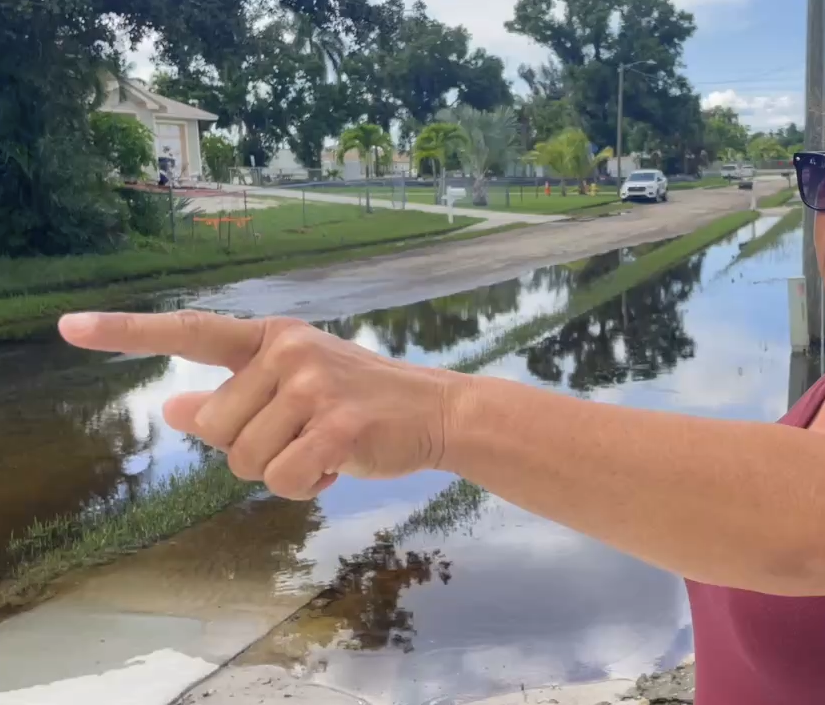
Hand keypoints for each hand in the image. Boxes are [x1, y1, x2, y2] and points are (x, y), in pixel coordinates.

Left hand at [59, 310, 461, 499]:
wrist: (435, 412)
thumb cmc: (359, 402)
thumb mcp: (295, 388)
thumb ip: (234, 395)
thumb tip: (173, 408)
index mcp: (271, 337)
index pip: (191, 331)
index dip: (128, 332)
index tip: (68, 328)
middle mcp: (288, 351)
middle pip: (214, 426)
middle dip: (248, 448)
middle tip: (300, 437)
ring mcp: (313, 385)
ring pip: (243, 458)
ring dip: (279, 471)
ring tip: (322, 451)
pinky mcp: (337, 423)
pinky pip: (281, 477)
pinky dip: (303, 487)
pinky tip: (335, 468)